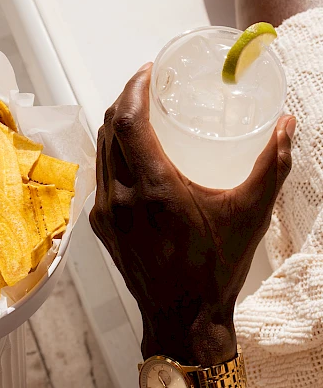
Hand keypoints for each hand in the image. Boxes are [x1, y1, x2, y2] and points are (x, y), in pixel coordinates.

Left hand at [89, 63, 295, 365]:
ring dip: (116, 125)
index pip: (128, 122)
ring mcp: (106, 212)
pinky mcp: (101, 224)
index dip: (133, 88)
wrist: (182, 316)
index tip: (148, 72)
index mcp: (155, 189)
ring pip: (101, 150)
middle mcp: (122, 197)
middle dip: (125, 100)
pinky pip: (101, 174)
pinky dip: (112, 152)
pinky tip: (131, 150)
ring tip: (139, 111)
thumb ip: (271, 165)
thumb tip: (286, 126)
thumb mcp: (250, 214)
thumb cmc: (216, 267)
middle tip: (147, 86)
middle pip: (109, 129)